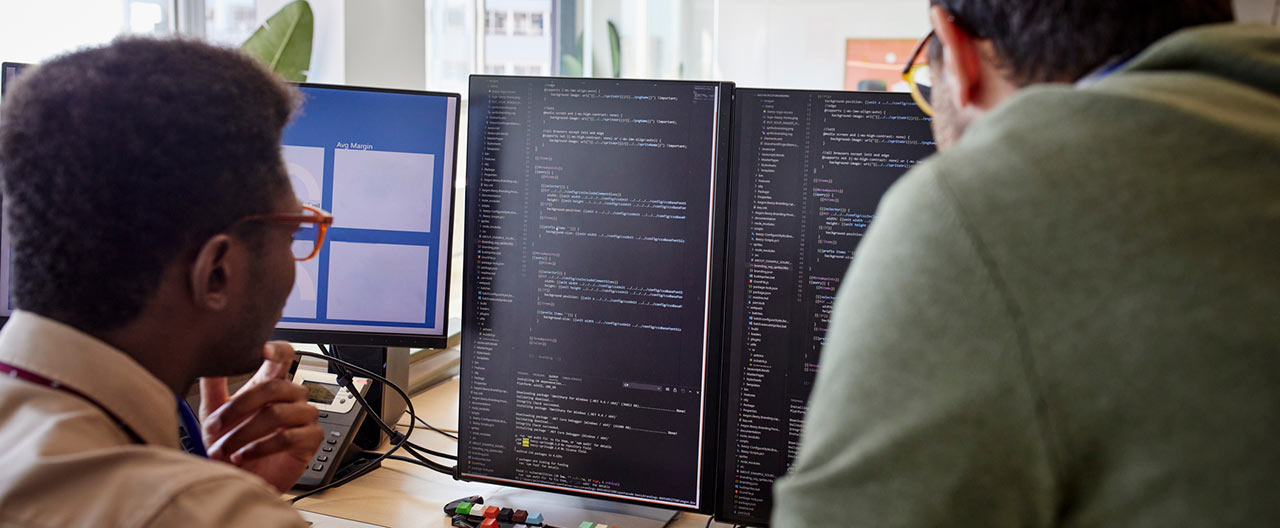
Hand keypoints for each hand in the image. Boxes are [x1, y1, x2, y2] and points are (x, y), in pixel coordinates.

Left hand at [200, 341, 322, 492]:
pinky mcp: (310, 441)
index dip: (278, 350)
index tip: (263, 349)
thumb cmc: (229, 447)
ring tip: (226, 449)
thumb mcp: (214, 414)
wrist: (237, 480)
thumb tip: (206, 358)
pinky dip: (261, 447)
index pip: (285, 357)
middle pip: (276, 386)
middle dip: (240, 407)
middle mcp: (291, 398)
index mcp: (271, 385)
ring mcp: (304, 418)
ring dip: (245, 433)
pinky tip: (244, 455)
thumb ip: (213, 386)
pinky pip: (289, 437)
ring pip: (279, 413)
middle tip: (215, 427)